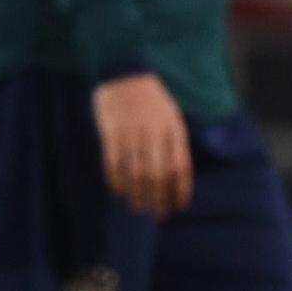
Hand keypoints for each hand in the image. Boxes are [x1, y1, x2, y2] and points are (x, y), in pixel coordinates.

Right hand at [92, 72, 191, 217]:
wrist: (125, 75)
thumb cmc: (153, 102)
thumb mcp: (172, 119)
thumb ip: (174, 146)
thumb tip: (174, 180)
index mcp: (173, 130)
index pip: (180, 168)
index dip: (180, 191)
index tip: (178, 207)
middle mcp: (155, 134)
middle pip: (158, 176)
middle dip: (158, 200)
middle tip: (157, 215)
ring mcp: (132, 134)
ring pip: (135, 174)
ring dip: (137, 196)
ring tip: (138, 208)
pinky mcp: (111, 133)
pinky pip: (113, 165)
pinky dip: (117, 182)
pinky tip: (119, 192)